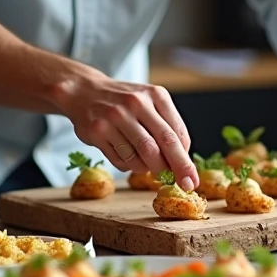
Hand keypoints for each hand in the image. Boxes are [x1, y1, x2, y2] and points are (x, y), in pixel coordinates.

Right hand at [52, 71, 197, 190]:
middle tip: (185, 186)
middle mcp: (135, 103)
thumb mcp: (150, 103)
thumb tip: (183, 162)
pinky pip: (120, 161)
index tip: (192, 177)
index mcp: (155, 95)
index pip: (177, 133)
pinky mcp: (97, 131)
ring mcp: (114, 117)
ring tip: (147, 165)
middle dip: (177, 169)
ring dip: (148, 169)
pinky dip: (129, 166)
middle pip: (162, 145)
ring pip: (140, 156)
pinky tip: (127, 156)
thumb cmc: (125, 102)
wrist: (84, 91)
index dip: (186, 159)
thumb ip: (167, 127)